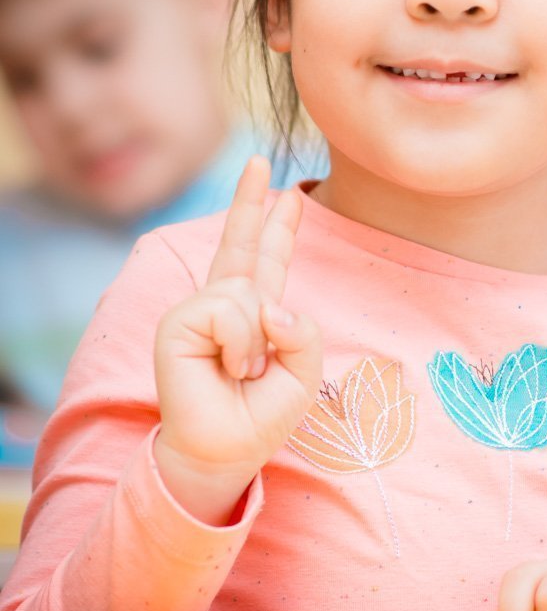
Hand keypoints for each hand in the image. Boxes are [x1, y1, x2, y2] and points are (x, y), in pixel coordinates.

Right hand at [153, 156, 321, 523]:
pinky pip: (229, 310)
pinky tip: (226, 368)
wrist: (223, 452)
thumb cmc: (259, 418)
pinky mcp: (179, 321)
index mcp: (256, 314)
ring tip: (242, 372)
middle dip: (249, 201)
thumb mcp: (302, 374)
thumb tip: (267, 303)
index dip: (279, 228)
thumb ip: (302, 332)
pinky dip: (239, 344)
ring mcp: (199, 310)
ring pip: (248, 293)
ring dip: (256, 342)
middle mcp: (225, 305)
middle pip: (242, 245)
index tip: (289, 194)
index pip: (269, 261)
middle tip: (257, 158)